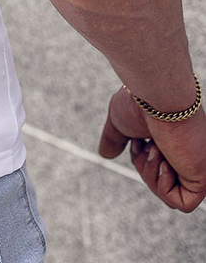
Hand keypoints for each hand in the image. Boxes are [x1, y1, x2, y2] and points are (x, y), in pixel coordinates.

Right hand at [99, 86, 205, 211]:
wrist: (156, 98)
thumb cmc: (139, 103)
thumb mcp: (121, 123)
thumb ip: (115, 139)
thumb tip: (105, 154)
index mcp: (174, 143)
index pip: (157, 168)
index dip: (141, 161)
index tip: (138, 141)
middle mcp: (187, 156)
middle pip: (160, 183)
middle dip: (144, 168)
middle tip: (146, 146)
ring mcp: (196, 168)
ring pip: (169, 195)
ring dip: (151, 177)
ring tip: (155, 149)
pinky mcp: (203, 179)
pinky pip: (182, 204)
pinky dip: (164, 188)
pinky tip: (163, 163)